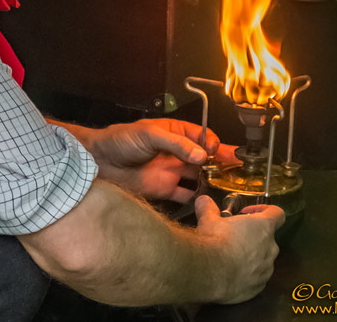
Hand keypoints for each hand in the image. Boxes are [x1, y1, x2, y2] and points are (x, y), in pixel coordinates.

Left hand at [84, 118, 234, 202]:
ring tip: (229, 188)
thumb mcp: (149, 134)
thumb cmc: (120, 140)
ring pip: (199, 176)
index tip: (218, 152)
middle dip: (222, 163)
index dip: (213, 144)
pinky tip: (207, 203)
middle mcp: (177, 152)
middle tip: (239, 170)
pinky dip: (196, 199)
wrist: (97, 162)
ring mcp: (171, 171)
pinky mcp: (163, 190)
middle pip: (205, 157)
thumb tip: (202, 155)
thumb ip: (177, 144)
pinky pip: (185, 195)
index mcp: (175, 132)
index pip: (202, 137)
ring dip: (213, 181)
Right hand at [195, 195, 284, 303]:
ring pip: (263, 258)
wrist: (210, 273)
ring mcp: (266, 269)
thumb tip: (203, 201)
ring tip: (231, 255)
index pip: (277, 213)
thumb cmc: (215, 242)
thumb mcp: (208, 219)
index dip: (264, 209)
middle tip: (234, 234)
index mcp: (263, 227)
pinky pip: (257, 277)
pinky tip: (231, 272)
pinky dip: (247, 273)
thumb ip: (208, 207)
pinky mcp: (258, 287)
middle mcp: (270, 248)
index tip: (248, 213)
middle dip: (253, 235)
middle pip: (268, 237)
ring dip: (251, 255)